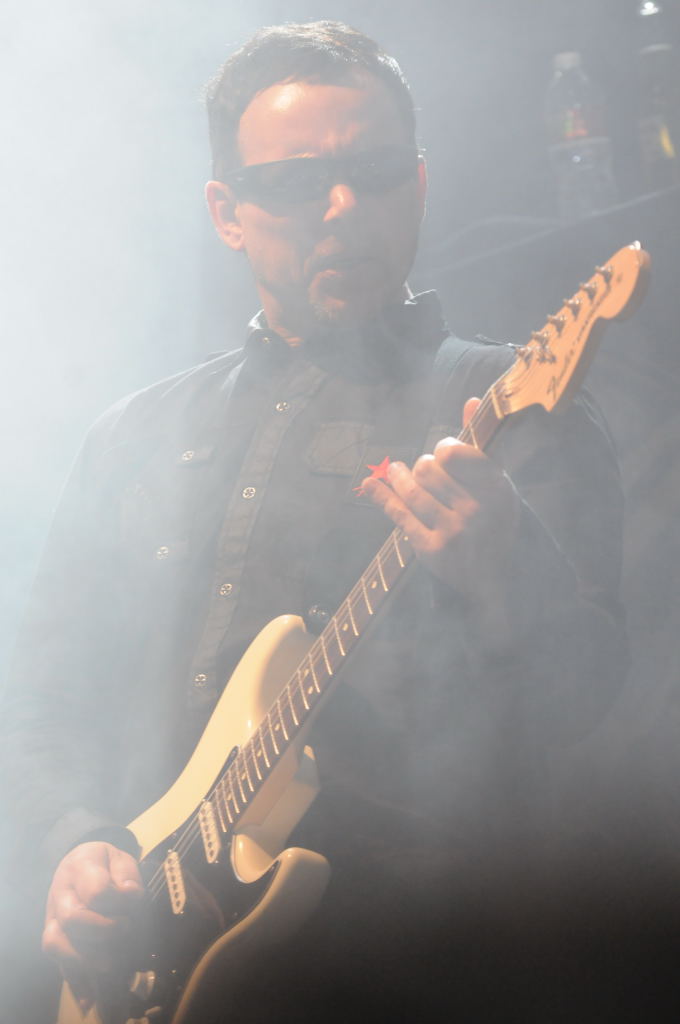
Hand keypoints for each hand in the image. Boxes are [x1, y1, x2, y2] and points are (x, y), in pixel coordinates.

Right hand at [43, 841, 143, 1003]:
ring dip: (86, 960)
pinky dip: (75, 983)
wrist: (81, 863)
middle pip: (73, 919)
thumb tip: (131, 897)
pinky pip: (58, 963)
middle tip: (127, 931)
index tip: (136, 902)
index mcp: (80, 866)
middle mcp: (61, 894)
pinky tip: (90, 1001)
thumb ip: (128, 875)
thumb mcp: (121, 858)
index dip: (118, 901)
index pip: (96, 889)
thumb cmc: (106, 864)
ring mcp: (53, 918)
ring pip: (56, 943)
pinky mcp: (55, 939)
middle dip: (103, 932)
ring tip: (111, 969)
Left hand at [361, 398, 519, 607]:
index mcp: (497, 487)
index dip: (443, 450)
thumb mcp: (496, 482)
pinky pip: (399, 515)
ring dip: (398, 478)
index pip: (453, 453)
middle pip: (428, 470)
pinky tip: (371, 484)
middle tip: (423, 471)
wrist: (499, 574)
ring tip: (394, 472)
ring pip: (411, 492)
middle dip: (422, 467)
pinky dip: (381, 496)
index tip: (442, 454)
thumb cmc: (495, 518)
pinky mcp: (433, 550)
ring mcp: (454, 532)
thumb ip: (480, 444)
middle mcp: (477, 510)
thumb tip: (472, 400)